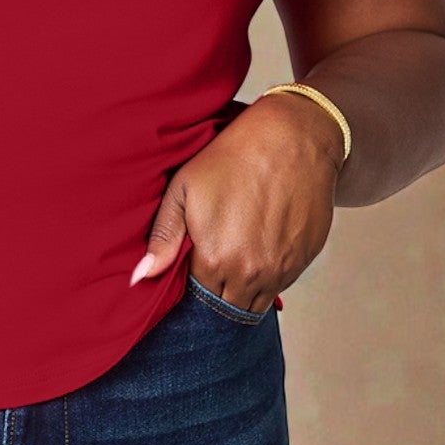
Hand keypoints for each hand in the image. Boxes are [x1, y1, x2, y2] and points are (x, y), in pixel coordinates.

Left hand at [130, 92, 343, 312]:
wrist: (293, 137)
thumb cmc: (234, 156)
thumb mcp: (184, 189)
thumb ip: (163, 237)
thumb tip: (139, 277)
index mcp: (215, 261)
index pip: (197, 299)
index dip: (192, 288)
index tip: (191, 272)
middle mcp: (251, 274)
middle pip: (228, 306)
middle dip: (217, 296)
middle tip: (212, 267)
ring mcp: (283, 269)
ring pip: (257, 302)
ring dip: (244, 290)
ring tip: (236, 257)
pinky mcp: (306, 259)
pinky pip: (283, 283)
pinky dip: (270, 275)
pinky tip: (261, 246)